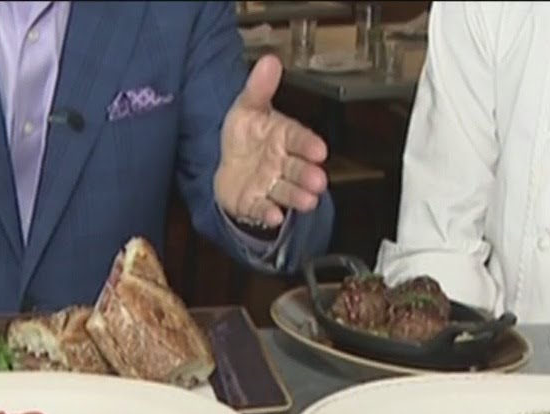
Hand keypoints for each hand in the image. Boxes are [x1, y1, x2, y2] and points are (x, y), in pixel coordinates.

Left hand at [215, 55, 328, 227]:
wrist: (229, 165)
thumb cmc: (247, 136)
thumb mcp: (248, 108)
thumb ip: (259, 88)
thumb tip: (270, 60)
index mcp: (284, 137)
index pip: (299, 138)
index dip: (308, 144)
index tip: (320, 150)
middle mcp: (283, 163)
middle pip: (298, 169)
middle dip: (308, 175)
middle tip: (319, 181)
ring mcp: (271, 185)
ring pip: (287, 191)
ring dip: (297, 197)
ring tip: (309, 201)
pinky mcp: (256, 203)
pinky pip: (262, 209)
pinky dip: (268, 213)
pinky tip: (274, 216)